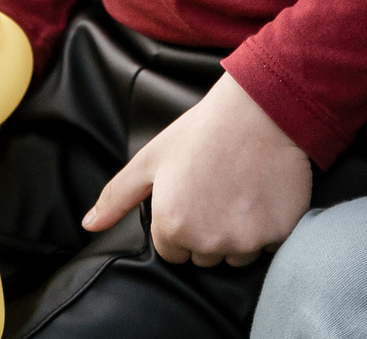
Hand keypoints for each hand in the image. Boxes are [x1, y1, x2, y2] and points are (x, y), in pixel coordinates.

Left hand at [80, 74, 310, 266]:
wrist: (259, 110)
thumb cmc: (201, 131)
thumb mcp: (151, 159)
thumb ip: (116, 196)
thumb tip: (89, 225)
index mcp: (172, 225)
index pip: (172, 251)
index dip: (180, 222)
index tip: (193, 195)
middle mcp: (208, 241)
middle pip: (204, 257)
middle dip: (208, 231)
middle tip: (217, 190)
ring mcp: (246, 240)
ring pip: (236, 255)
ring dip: (238, 233)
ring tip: (240, 191)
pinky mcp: (278, 235)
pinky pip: (269, 245)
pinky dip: (269, 226)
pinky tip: (263, 194)